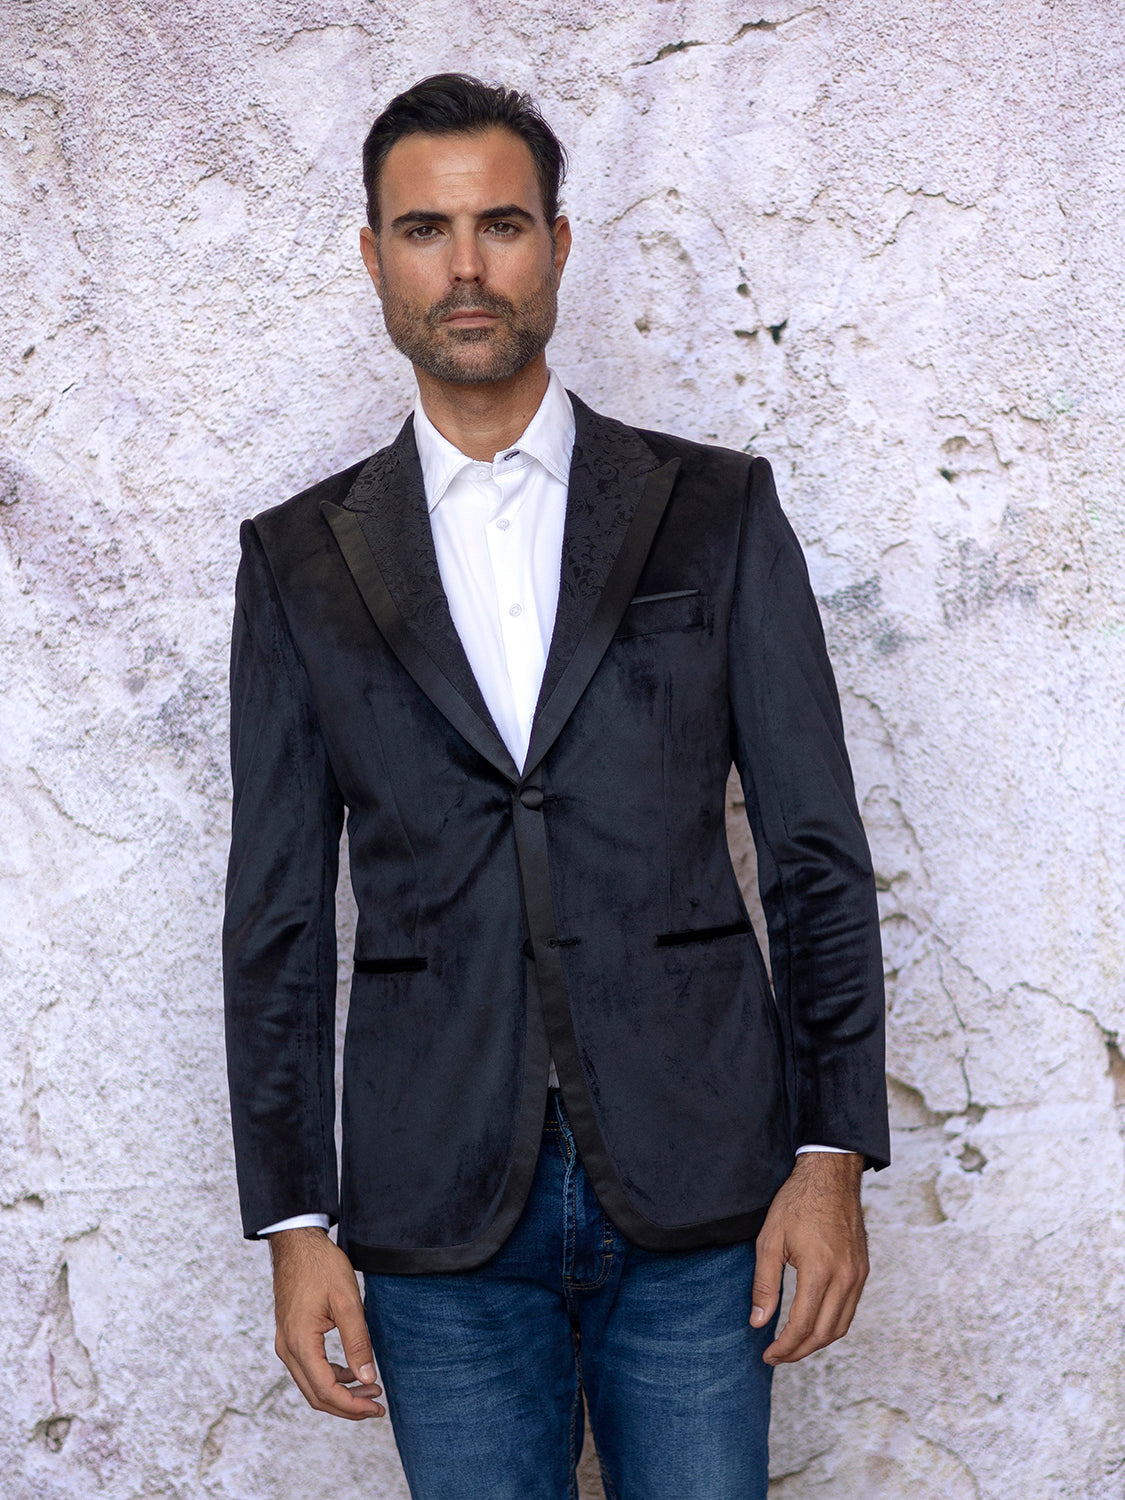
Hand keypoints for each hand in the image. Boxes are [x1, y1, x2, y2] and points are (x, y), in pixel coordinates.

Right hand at [269, 1227, 384, 1418]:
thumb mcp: (347, 1301)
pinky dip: (330, 1377)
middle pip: (316, 1395)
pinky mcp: (290, 1336)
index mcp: (300, 1342)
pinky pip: (308, 1369)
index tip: (377, 1407)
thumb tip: (368, 1378)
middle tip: (377, 1406)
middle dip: (348, 1405)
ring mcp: (286, 1343)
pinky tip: (351, 1373)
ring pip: (311, 1384)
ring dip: (340, 1393)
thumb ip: (357, 1342)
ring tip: (370, 1390)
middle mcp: (288, 1348)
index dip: (352, 1405)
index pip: (325, 1390)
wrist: (298, 1244)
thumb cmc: (321, 1266)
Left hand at [750, 1152, 867, 1364]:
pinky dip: (830, 1325)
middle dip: (799, 1351)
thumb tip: (759, 1322)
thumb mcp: (770, 1240)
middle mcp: (845, 1278)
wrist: (831, 1176)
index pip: (802, 1326)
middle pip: (823, 1334)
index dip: (784, 1347)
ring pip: (840, 1326)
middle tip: (777, 1356)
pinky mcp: (862, 1271)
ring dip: (816, 1342)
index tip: (767, 1355)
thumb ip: (765, 1284)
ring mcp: (858, 1276)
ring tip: (792, 1346)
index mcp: (820, 1271)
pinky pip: (849, 1310)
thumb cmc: (797, 1203)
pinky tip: (812, 1325)